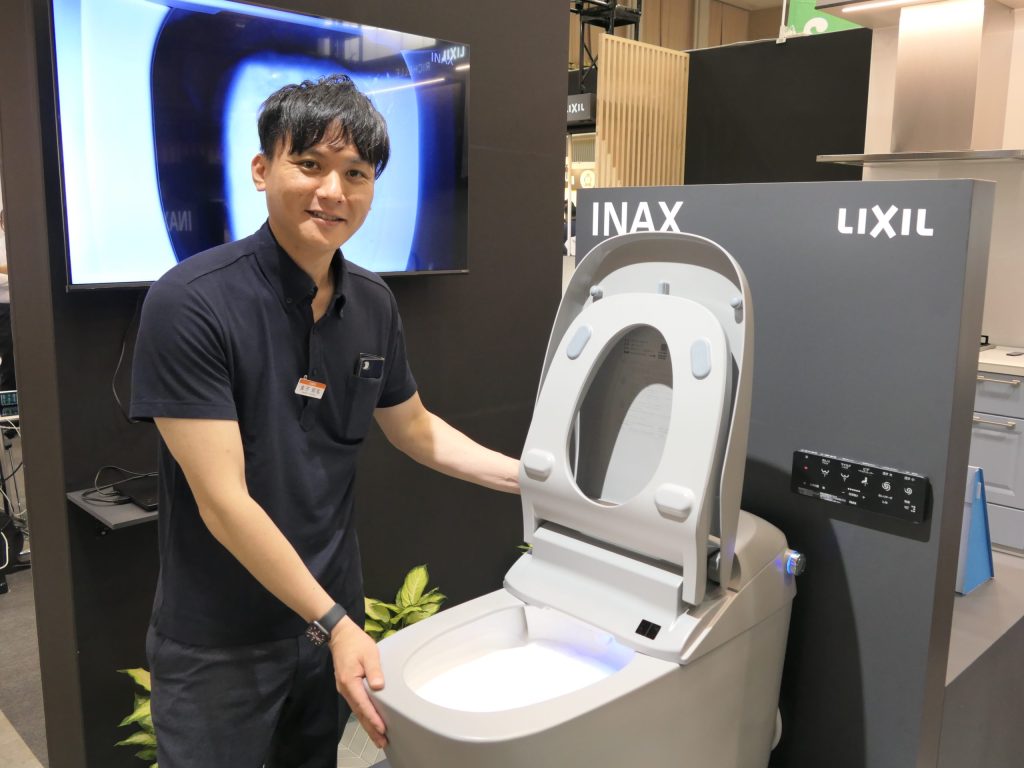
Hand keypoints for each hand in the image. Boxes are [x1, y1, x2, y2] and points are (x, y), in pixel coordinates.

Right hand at [330, 616, 387, 746]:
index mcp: (350, 681)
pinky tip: (370, 721)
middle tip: (381, 742)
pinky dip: (364, 715)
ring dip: (367, 724)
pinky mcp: (347, 687)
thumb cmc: (355, 643)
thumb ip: (374, 670)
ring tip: (378, 738)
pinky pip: (356, 705)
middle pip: (359, 713)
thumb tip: (379, 686)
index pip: (363, 704)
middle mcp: (345, 689)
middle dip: (370, 728)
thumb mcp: (369, 653)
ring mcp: (345, 689)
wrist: (340, 635)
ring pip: (357, 711)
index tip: (381, 728)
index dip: (373, 717)